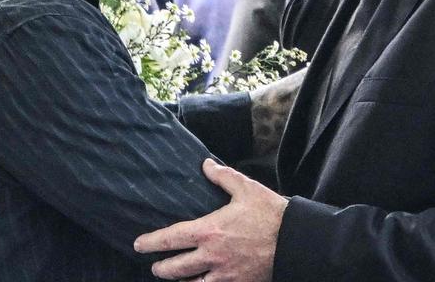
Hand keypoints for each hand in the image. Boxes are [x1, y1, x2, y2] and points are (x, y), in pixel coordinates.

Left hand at [134, 158, 287, 281]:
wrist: (296, 240)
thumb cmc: (270, 212)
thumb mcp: (246, 188)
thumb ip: (222, 176)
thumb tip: (205, 164)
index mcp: (210, 231)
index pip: (171, 238)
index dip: (151, 242)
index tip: (139, 245)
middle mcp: (212, 256)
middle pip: (176, 269)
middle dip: (161, 269)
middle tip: (155, 267)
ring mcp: (225, 274)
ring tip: (176, 280)